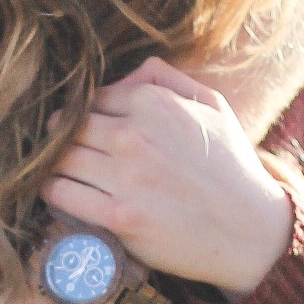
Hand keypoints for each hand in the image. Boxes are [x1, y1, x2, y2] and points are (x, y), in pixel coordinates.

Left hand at [42, 57, 292, 296]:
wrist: (250, 231)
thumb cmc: (230, 167)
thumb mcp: (213, 108)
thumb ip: (168, 81)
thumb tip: (128, 73)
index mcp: (153, 104)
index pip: (93, 100)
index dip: (86, 116)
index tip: (84, 131)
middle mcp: (135, 136)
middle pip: (70, 127)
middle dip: (63, 138)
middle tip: (61, 151)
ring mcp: (126, 177)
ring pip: (61, 159)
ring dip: (53, 165)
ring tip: (57, 171)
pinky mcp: (119, 216)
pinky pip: (62, 194)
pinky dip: (52, 192)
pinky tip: (56, 192)